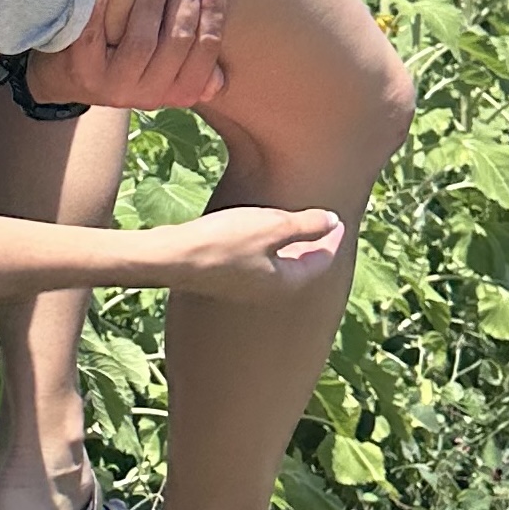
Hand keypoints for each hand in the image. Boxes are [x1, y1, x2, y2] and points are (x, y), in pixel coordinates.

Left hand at [29, 0, 230, 111]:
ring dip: (154, 1)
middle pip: (177, 42)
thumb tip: (220, 74)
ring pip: (142, 42)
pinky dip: (101, 13)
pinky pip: (94, 40)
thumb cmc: (124, 58)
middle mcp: (151, 94)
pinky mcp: (83, 73)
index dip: (214, 12)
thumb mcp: (161, 70)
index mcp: (179, 92)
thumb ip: (188, 64)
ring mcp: (115, 86)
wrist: (67, 80)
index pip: (205, 51)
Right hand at [140, 203, 345, 301]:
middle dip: (312, 244)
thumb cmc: (223, 242)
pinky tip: (253, 232)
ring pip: (278, 265)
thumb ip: (305, 225)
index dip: (331, 237)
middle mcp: (270, 290)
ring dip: (287, 245)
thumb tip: (332, 221)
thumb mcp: (270, 226)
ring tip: (289, 224)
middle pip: (301, 266)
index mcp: (287, 282)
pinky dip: (265, 247)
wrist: (171, 258)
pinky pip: (258, 262)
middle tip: (320, 223)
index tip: (337, 219)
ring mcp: (246, 287)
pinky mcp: (225, 278)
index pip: (321, 260)